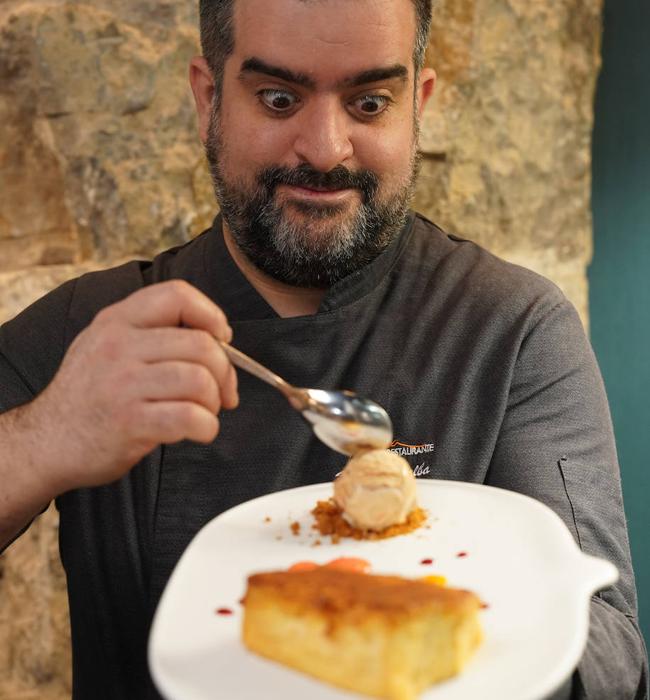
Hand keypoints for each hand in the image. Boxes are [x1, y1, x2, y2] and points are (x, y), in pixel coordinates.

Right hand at [30, 280, 237, 491]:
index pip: (177, 294)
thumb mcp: (106, 345)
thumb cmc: (90, 396)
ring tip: (205, 413)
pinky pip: (189, 417)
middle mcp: (118, 346)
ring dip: (214, 402)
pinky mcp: (129, 422)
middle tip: (222, 392)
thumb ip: (152, 334)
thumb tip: (219, 341)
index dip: (211, 314)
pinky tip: (200, 431)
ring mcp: (122, 384)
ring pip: (200, 380)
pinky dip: (207, 427)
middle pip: (201, 344)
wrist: (46, 443)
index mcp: (116, 321)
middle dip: (224, 372)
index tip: (221, 339)